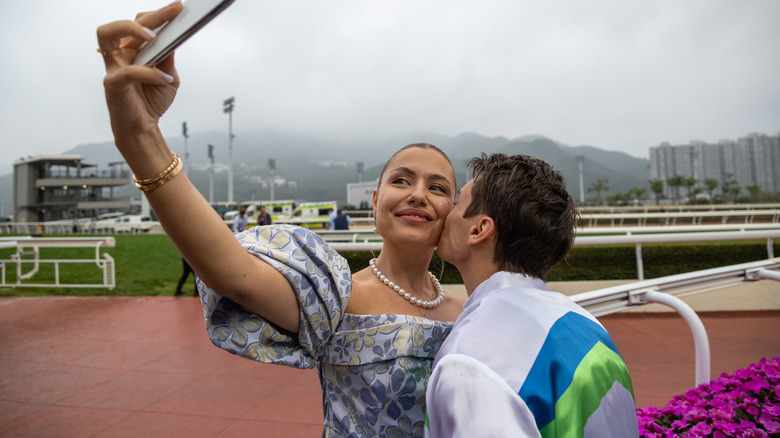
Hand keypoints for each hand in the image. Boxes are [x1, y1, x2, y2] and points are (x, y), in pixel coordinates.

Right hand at [97, 2, 183, 141]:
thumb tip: (174, 37)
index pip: (141, 23)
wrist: (143, 129)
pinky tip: (165, 78)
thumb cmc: (152, 101)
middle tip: (173, 12)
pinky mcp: (112, 84)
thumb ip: (169, 59)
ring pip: (106, 35)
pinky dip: (149, 73)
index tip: (179, 7)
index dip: (160, 14)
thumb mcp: (169, 78)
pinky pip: (128, 72)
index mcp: (133, 49)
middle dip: (151, 16)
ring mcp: (113, 67)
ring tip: (153, 37)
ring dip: (130, 29)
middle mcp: (120, 53)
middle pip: (126, 23)